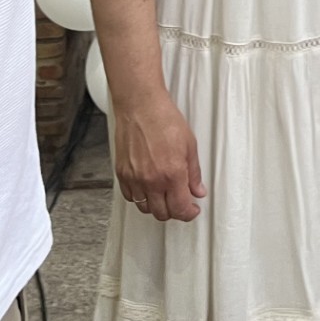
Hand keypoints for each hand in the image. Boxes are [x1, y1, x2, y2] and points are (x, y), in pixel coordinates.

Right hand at [114, 91, 206, 222]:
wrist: (141, 106)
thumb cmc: (164, 119)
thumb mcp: (190, 145)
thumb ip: (194, 173)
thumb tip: (197, 190)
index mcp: (172, 174)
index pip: (180, 209)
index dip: (188, 213)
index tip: (192, 210)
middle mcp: (152, 180)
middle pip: (162, 213)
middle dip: (174, 212)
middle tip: (180, 203)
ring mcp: (134, 178)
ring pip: (145, 208)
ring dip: (156, 206)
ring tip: (164, 195)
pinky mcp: (122, 173)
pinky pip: (130, 196)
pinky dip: (140, 197)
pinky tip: (148, 188)